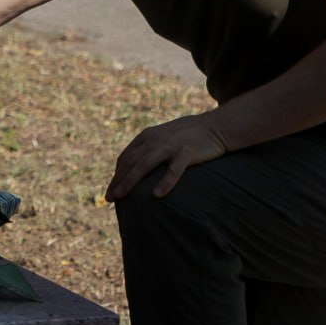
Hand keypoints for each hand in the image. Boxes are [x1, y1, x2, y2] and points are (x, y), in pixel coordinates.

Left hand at [105, 113, 229, 201]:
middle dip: (117, 181)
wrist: (217, 126)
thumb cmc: (191, 135)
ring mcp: (170, 146)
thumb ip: (151, 148)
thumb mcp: (165, 137)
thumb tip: (138, 166)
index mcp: (148, 136)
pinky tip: (156, 195)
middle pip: (130, 162)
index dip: (116, 174)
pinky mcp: (187, 152)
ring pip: (144, 165)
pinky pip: (174, 170)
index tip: (110, 190)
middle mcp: (155, 140)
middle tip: (108, 198)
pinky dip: (164, 182)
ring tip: (119, 197)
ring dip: (129, 182)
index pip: (126, 157)